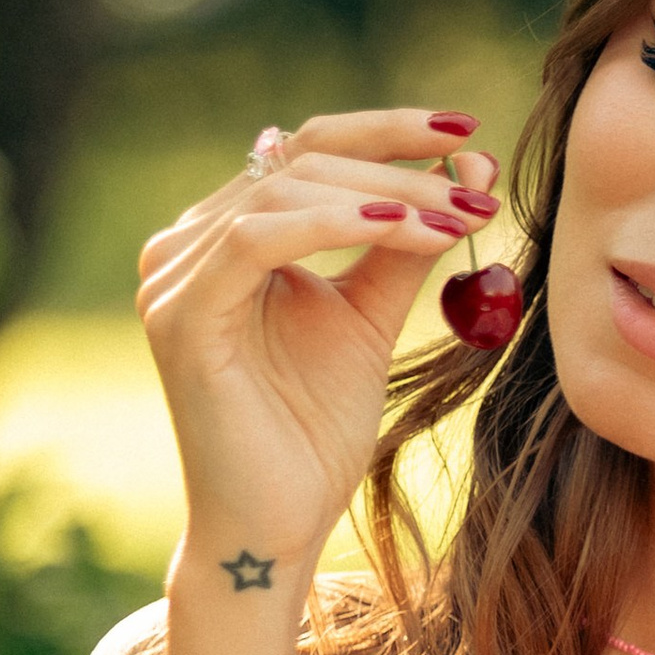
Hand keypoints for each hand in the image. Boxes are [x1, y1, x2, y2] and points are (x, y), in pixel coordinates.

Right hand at [135, 106, 500, 566]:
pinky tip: (404, 229)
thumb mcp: (371, 318)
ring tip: (458, 216)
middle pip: (298, 158)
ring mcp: (174, 278)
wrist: (276, 524)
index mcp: (227, 237)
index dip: (388, 132)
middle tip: (480, 183)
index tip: (469, 131)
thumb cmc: (315, 429)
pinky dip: (335, 223)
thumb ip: (402, 246)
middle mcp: (187, 245)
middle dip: (400, 162)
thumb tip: (466, 167)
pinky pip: (255, 239)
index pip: (307, 150)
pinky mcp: (179, 316)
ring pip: (282, 189)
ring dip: (383, 193)